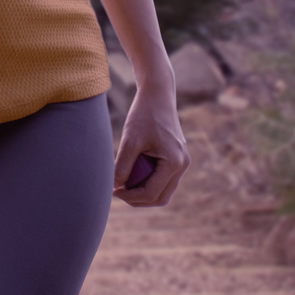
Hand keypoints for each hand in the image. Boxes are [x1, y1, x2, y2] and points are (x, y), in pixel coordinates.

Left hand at [111, 80, 189, 206]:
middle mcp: (182, 165)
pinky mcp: (175, 158)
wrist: (157, 95)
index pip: (151, 193)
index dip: (130, 196)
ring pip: (162, 190)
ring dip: (142, 192)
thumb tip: (114, 187)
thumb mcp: (130, 140)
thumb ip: (122, 165)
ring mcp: (181, 162)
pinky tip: (129, 174)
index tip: (112, 190)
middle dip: (137, 199)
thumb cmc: (143, 115)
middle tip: (116, 191)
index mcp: (174, 162)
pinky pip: (162, 179)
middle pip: (160, 197)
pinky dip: (147, 182)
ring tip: (120, 184)